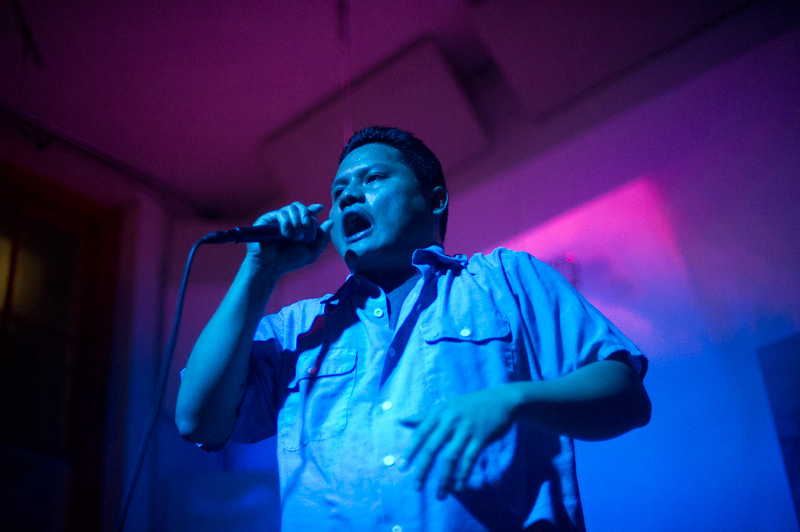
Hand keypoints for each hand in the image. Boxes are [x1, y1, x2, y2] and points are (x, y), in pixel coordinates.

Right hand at [246, 202, 332, 274]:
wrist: (271, 265)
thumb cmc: (290, 260)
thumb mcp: (311, 252)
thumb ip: (322, 238)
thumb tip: (331, 222)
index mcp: (300, 227)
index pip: (308, 213)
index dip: (313, 209)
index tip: (320, 208)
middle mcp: (289, 221)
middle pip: (302, 208)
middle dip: (307, 217)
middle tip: (306, 230)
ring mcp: (278, 219)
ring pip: (292, 208)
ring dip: (297, 222)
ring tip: (295, 237)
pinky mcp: (268, 219)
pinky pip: (281, 213)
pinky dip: (287, 223)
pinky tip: (286, 234)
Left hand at [400, 386, 517, 498]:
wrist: (501, 399)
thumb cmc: (469, 405)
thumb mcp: (446, 407)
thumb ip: (424, 416)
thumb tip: (401, 421)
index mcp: (440, 412)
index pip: (421, 433)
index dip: (411, 451)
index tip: (402, 467)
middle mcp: (451, 419)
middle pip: (432, 447)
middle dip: (423, 469)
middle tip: (416, 487)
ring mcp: (466, 428)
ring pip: (451, 457)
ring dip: (444, 478)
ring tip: (439, 495)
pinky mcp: (481, 437)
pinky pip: (469, 459)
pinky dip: (463, 474)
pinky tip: (458, 487)